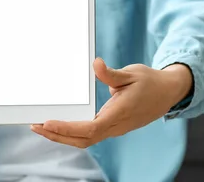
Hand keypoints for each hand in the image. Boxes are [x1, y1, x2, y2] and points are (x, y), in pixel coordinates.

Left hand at [30, 58, 192, 147]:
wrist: (168, 93)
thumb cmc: (150, 82)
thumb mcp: (132, 73)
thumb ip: (111, 73)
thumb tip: (95, 65)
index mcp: (119, 114)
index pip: (89, 129)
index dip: (67, 129)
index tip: (48, 122)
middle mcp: (116, 126)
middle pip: (82, 140)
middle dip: (57, 135)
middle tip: (35, 126)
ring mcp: (115, 128)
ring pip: (85, 139)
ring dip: (63, 135)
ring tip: (42, 126)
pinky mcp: (113, 126)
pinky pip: (90, 134)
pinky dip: (72, 132)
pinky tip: (60, 125)